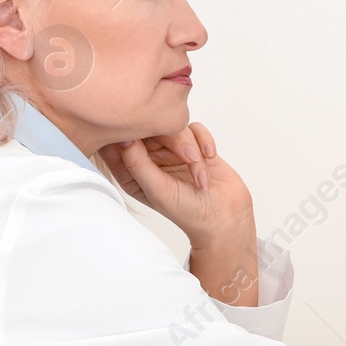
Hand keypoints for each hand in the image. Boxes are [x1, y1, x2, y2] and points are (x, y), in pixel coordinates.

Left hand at [98, 122, 254, 249]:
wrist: (224, 218)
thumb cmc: (187, 212)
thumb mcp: (157, 190)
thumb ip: (137, 164)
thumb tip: (122, 138)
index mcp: (132, 171)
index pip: (120, 141)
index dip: (130, 132)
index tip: (144, 135)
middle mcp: (149, 158)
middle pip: (151, 128)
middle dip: (173, 140)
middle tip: (188, 157)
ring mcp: (171, 150)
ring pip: (175, 127)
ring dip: (193, 148)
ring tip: (201, 175)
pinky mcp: (193, 144)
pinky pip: (195, 128)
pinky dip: (205, 141)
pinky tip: (210, 159)